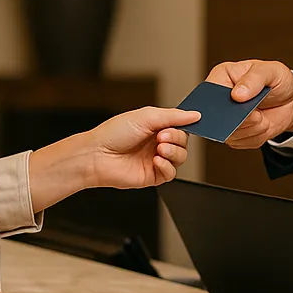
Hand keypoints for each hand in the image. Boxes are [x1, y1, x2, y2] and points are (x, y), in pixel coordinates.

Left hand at [29, 107, 197, 211]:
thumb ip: (173, 116)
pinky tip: (156, 160)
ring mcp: (155, 160)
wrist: (97, 155)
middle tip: (161, 136)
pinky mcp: (152, 176)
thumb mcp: (146, 116)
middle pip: (183, 143)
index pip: (180, 127)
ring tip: (159, 148)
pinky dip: (167, 166)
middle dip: (177, 138)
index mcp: (155, 127)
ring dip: (174, 152)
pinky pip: (171, 173)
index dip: (183, 126)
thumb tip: (195, 115)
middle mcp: (157, 143)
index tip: (182, 124)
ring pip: (181, 158)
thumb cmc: (114, 134)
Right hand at [204, 59, 292, 148]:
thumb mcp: (271, 71)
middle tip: (257, 114)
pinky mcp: (235, 135)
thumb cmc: (277, 80)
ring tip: (263, 116)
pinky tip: (263, 124)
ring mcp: (226, 119)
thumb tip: (237, 94)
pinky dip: (257, 136)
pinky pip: (242, 143)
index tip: (236, 107)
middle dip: (241, 120)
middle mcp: (220, 100)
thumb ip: (254, 79)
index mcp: (221, 77)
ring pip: (230, 134)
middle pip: (217, 118)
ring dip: (253, 128)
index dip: (218, 104)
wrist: (291, 100)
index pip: (208, 93)